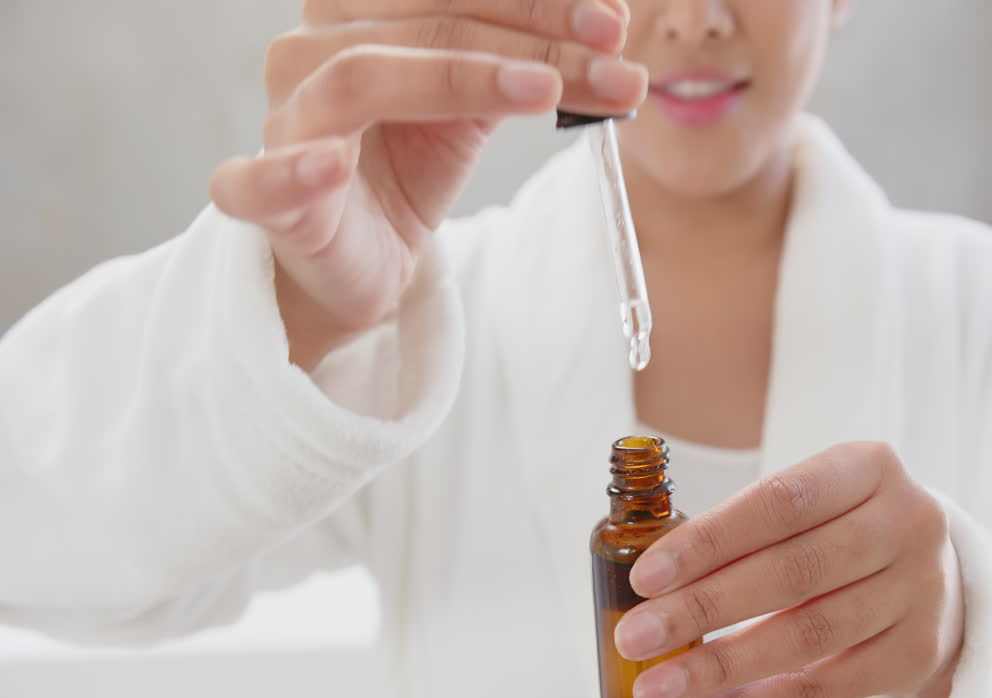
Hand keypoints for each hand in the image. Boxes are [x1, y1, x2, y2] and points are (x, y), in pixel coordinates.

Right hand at [208, 0, 646, 368]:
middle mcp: (312, 51)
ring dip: (461, 77)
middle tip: (614, 58)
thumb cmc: (408, 166)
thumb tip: (614, 29)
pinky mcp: (266, 200)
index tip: (616, 20)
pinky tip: (333, 164)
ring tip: (543, 89)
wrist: (359, 261)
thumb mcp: (476, 104)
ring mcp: (285, 121)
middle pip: (423, 24)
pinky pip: (259, 181)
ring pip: (363, 78)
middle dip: (529, 35)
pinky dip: (294, 169)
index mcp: (357, 14)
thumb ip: (527, 61)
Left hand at [615, 443, 964, 697]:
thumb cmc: (842, 528)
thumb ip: (748, 530)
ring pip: (808, 636)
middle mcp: (906, 523)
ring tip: (659, 687)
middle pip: (793, 573)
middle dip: (704, 610)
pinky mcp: (918, 651)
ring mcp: (920, 590)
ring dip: (722, 668)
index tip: (645, 577)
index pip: (779, 502)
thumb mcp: (811, 505)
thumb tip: (656, 587)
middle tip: (635, 637)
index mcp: (869, 467)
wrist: (935, 574)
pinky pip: (827, 686)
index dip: (708, 541)